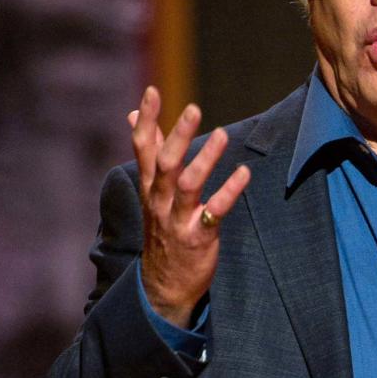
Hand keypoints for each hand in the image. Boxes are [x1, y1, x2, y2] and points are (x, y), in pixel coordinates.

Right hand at [129, 86, 250, 327]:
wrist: (163, 286)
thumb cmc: (162, 229)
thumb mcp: (152, 191)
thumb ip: (149, 152)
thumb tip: (132, 115)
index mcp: (150, 187)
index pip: (143, 148)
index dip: (147, 120)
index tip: (151, 91)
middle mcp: (160, 201)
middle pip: (165, 163)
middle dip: (178, 136)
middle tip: (193, 109)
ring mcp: (177, 220)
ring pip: (188, 185)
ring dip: (205, 159)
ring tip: (223, 134)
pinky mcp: (197, 238)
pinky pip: (213, 212)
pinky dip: (229, 192)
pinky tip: (244, 173)